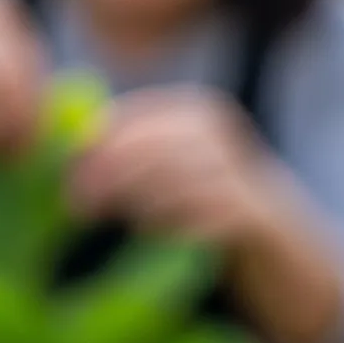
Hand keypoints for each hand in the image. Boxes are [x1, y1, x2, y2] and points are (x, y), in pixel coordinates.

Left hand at [67, 85, 277, 246]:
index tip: (70, 170)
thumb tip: (74, 149)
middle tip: (78, 205)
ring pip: (165, 183)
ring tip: (108, 216)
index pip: (132, 118)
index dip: (96, 144)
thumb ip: (128, 150)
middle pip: (146, 149)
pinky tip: (147, 230)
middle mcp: (217, 133)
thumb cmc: (200, 193)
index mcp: (194, 110)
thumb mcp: (168, 161)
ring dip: (129, 202)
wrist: (273, 233)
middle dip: (104, 177)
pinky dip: (162, 224)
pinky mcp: (248, 212)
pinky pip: (190, 216)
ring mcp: (237, 170)